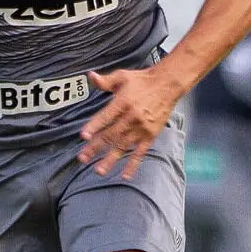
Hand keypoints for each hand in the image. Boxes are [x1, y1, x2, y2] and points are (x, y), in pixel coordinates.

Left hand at [79, 65, 183, 179]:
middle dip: (95, 147)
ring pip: (123, 146)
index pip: (106, 116)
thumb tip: (90, 77)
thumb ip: (105, 81)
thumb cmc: (142, 80)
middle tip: (82, 158)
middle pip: (111, 134)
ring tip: (99, 171)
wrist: (168, 85)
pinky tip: (125, 175)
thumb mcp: (122, 76)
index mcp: (123, 102)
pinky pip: (140, 152)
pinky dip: (133, 165)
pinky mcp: (150, 135)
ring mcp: (141, 128)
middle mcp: (131, 117)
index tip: (83, 136)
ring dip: (110, 159)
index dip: (94, 126)